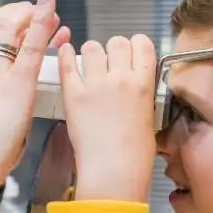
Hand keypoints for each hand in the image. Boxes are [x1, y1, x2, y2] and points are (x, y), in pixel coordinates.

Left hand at [58, 35, 157, 202]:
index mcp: (144, 83)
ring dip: (90, 53)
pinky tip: (64, 53)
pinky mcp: (73, 94)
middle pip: (116, 42)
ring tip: (88, 64)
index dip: (134, 45)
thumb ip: (140, 93)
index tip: (129, 51)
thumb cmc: (134, 154)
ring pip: (91, 47)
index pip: (142, 43)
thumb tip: (134, 85)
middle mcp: (121, 78)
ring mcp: (96, 84)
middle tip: (107, 62)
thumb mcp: (148, 116)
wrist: (114, 170)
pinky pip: (67, 63)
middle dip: (111, 49)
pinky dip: (64, 55)